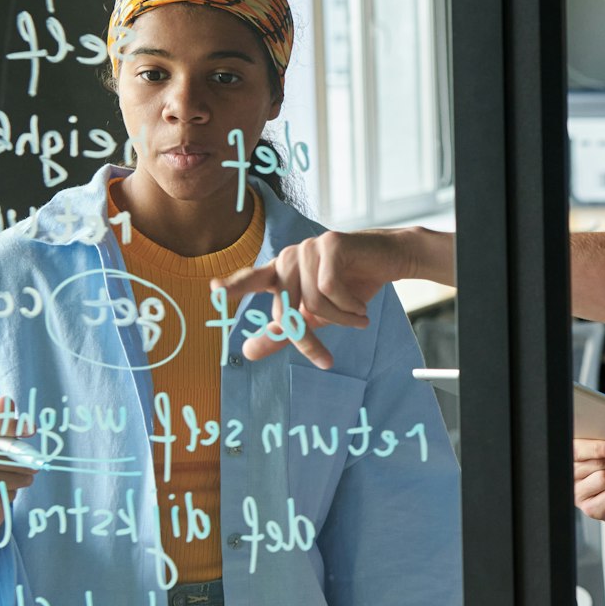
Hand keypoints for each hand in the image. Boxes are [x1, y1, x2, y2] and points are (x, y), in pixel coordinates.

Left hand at [213, 229, 424, 367]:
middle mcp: (289, 258)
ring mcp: (308, 248)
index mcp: (281, 272)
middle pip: (287, 310)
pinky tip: (362, 306)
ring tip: (358, 318)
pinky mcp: (329, 244)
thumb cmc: (353, 286)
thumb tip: (246, 353)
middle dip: (308, 340)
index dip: (232, 286)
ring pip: (313, 302)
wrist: (390, 260)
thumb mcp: (316, 316)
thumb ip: (283, 332)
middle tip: (326, 360)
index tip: (214, 290)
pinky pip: (330, 288)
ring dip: (341, 320)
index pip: (251, 280)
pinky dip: (349, 306)